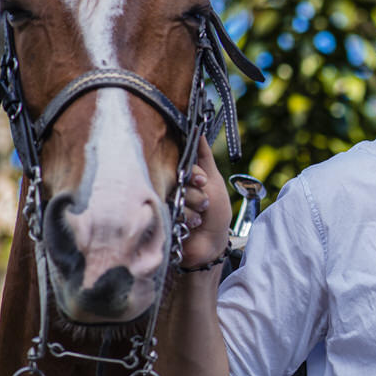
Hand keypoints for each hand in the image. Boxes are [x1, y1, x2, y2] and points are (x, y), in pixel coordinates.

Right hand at [176, 138, 231, 272]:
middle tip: (205, 203)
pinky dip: (183, 217)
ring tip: (199, 218)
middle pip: (176, 179)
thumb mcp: (215, 182)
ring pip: (172, 195)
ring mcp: (164, 202)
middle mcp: (171, 186)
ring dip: (190, 207)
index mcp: (184, 175)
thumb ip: (205, 157)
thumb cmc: (216, 214)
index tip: (203, 182)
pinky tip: (191, 225)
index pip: (182, 164)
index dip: (194, 174)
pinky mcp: (159, 217)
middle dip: (194, 192)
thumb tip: (198, 130)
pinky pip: (165, 210)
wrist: (210, 245)